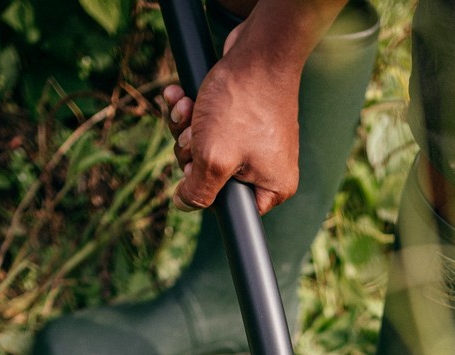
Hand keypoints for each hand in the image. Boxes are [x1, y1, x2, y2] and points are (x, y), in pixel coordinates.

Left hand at [162, 20, 300, 215]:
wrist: (260, 49)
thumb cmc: (244, 104)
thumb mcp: (214, 158)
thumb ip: (198, 191)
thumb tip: (184, 205)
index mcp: (273, 188)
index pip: (228, 206)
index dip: (203, 188)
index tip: (195, 166)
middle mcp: (269, 168)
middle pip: (213, 176)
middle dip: (191, 151)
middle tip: (193, 133)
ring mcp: (258, 142)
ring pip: (207, 147)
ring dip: (187, 127)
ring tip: (187, 106)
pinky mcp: (247, 118)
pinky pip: (212, 125)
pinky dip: (193, 111)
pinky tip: (181, 95)